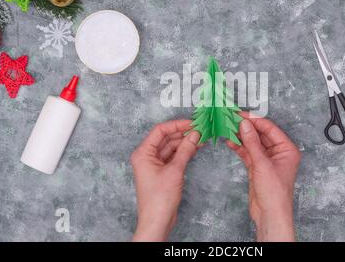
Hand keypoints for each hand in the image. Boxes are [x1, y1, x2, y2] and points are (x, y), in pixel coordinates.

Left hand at [130, 120, 200, 241]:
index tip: (192, 123)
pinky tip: (196, 148)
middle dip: (183, 133)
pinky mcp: (162, 171)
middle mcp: (147, 156)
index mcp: (143, 153)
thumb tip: (195, 134)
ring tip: (201, 138)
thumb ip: (185, 150)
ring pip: (171, 147)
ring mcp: (154, 164)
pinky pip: (173, 156)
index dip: (177, 125)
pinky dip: (184, 152)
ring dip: (185, 142)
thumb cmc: (159, 198)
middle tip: (200, 130)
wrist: (157, 221)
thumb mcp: (175, 171)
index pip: (160, 131)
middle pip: (166, 138)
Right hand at [226, 112, 300, 241]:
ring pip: (253, 143)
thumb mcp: (262, 164)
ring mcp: (267, 160)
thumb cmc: (275, 193)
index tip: (241, 115)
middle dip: (246, 128)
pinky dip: (239, 147)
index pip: (270, 128)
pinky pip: (248, 152)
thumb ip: (252, 143)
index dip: (255, 121)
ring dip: (241, 137)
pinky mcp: (257, 167)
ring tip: (228, 129)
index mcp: (287, 149)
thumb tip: (245, 125)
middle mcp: (278, 152)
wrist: (270, 214)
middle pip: (260, 134)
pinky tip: (230, 142)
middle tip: (231, 120)